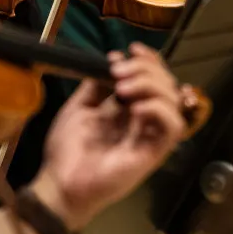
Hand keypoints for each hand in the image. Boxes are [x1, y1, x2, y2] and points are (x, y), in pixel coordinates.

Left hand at [33, 44, 188, 230]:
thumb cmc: (67, 150)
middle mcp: (144, 120)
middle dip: (147, 69)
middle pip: (167, 85)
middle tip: (119, 72)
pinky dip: (159, 110)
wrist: (59, 183)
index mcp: (128, 109)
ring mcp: (150, 136)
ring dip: (151, 86)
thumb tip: (113, 60)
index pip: (154, 78)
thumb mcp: (79, 107)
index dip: (148, 61)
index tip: (129, 50)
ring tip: (123, 88)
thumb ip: (96, 85)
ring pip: (174, 102)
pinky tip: (136, 108)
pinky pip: (172, 127)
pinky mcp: (153, 154)